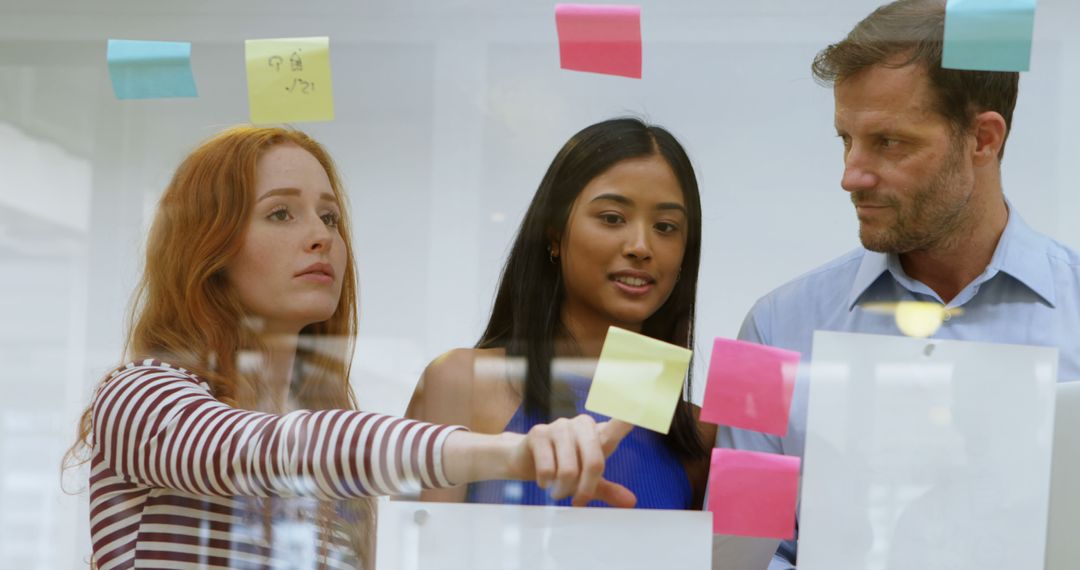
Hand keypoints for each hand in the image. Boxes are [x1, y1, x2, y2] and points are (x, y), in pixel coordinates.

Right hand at [506, 415, 635, 506]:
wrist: (525, 460)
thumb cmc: (562, 466)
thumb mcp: (586, 479)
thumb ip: (607, 489)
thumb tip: (630, 501)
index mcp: (599, 433)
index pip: (620, 423)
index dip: (632, 415)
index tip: (647, 401)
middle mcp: (583, 424)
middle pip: (594, 463)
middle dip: (585, 489)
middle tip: (578, 502)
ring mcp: (560, 426)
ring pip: (569, 470)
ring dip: (563, 489)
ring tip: (557, 490)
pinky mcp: (539, 433)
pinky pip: (548, 469)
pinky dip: (547, 483)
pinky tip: (544, 480)